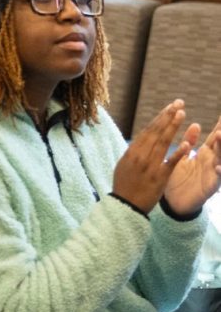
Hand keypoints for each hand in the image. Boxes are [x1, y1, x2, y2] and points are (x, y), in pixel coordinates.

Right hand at [111, 100, 193, 214]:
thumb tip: (144, 138)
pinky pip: (170, 163)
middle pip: (156, 132)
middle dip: (168, 116)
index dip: (160, 118)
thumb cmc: (125, 185)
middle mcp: (140, 156)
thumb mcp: (125, 165)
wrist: (125, 207)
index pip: (148, 130)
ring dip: (173, 126)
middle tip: (178, 103)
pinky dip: (178, 153)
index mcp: (132, 152)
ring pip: (163, 143)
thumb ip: (135, 151)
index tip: (169, 107)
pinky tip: (186, 143)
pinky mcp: (159, 178)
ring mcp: (150, 166)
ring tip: (181, 113)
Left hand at [164, 114, 220, 216]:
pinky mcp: (210, 187)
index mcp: (205, 154)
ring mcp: (213, 174)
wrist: (175, 203)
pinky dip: (219, 172)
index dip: (220, 125)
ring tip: (219, 135)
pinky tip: (218, 167)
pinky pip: (217, 180)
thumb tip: (196, 124)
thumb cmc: (180, 178)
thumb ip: (190, 142)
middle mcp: (212, 162)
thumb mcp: (184, 157)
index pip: (215, 137)